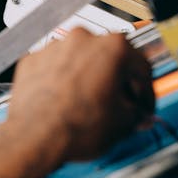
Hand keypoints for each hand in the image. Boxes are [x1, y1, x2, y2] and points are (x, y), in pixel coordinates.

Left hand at [6, 29, 154, 162]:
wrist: (34, 138)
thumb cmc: (74, 127)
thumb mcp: (123, 124)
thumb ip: (137, 115)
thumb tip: (135, 115)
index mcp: (112, 47)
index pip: (140, 66)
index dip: (145, 91)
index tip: (142, 103)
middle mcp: (81, 40)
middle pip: (108, 58)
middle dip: (115, 82)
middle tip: (119, 104)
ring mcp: (53, 48)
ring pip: (79, 61)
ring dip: (87, 79)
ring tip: (89, 105)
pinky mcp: (32, 60)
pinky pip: (54, 67)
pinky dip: (61, 81)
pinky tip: (65, 102)